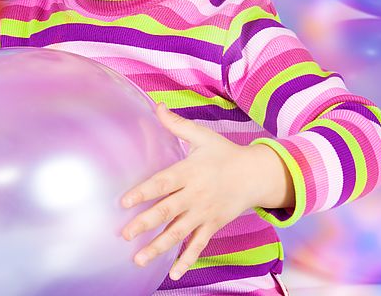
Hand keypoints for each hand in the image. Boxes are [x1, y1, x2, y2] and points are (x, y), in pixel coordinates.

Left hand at [120, 103, 292, 280]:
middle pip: (167, 211)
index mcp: (188, 172)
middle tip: (124, 235)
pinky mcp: (213, 225)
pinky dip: (186, 260)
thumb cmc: (225, 153)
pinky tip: (172, 274)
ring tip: (138, 259)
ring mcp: (204, 213)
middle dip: (144, 223)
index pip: (162, 183)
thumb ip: (176, 125)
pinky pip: (198, 245)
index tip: (123, 201)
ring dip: (158, 247)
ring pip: (179, 233)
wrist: (257, 174)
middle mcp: (195, 195)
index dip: (143, 192)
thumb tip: (156, 106)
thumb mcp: (202, 136)